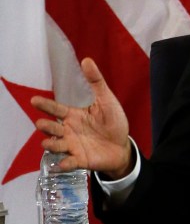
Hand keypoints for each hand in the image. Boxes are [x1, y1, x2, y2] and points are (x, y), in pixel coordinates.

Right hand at [31, 57, 133, 178]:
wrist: (121, 146)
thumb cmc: (112, 121)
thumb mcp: (106, 100)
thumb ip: (96, 82)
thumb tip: (87, 60)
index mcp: (74, 115)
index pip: (57, 109)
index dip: (46, 105)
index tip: (34, 100)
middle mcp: (69, 130)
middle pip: (53, 128)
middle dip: (47, 126)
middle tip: (41, 123)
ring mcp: (73, 146)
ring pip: (57, 145)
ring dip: (51, 144)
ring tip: (47, 142)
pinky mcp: (80, 160)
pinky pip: (69, 163)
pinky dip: (65, 163)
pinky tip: (62, 163)